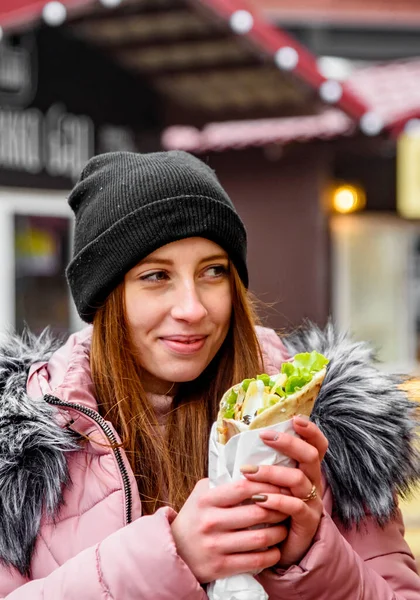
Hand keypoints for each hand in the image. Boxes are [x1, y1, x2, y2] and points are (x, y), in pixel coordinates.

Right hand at [171, 478, 288, 582]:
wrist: (175, 550)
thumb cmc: (194, 517)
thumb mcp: (201, 494)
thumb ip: (222, 481)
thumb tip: (252, 468)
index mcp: (206, 500)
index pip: (243, 488)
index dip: (267, 485)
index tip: (281, 485)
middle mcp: (210, 522)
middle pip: (257, 512)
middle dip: (279, 509)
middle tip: (289, 507)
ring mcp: (215, 545)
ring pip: (260, 538)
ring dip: (279, 533)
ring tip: (284, 528)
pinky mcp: (220, 567)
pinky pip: (255, 561)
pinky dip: (272, 555)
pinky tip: (276, 550)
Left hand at [241, 415, 327, 567]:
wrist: (281, 548)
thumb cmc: (272, 510)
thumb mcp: (271, 484)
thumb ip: (265, 464)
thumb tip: (240, 442)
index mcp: (306, 470)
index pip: (317, 446)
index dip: (311, 431)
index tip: (295, 419)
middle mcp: (313, 483)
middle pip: (310, 456)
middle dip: (289, 443)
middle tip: (265, 436)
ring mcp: (312, 503)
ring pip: (298, 479)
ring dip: (272, 473)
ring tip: (249, 471)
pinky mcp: (307, 522)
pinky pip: (294, 506)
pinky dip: (277, 501)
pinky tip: (260, 499)